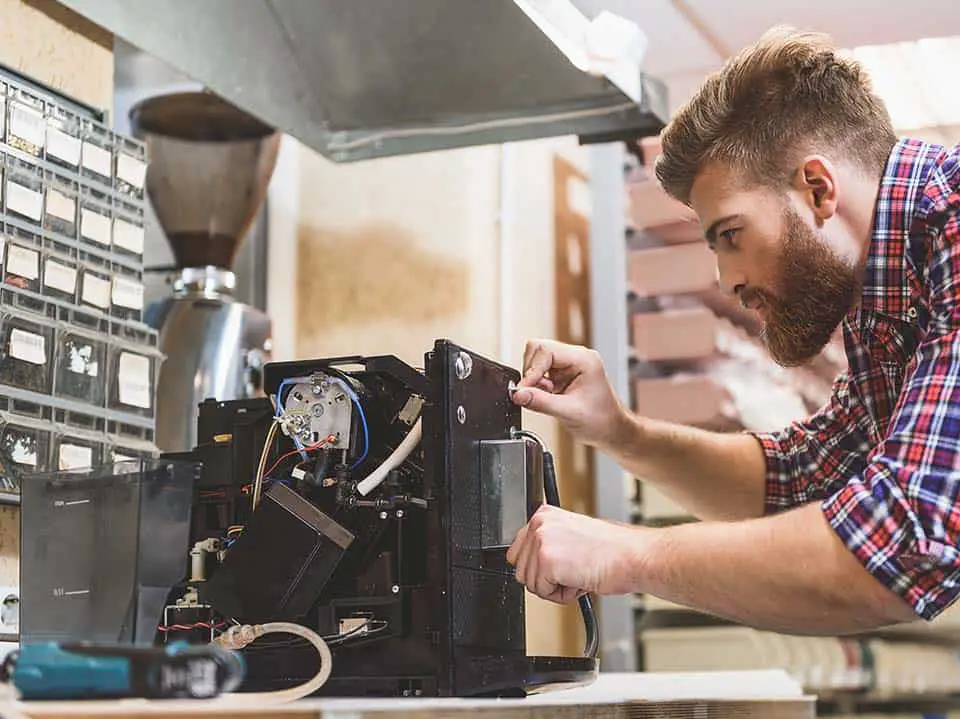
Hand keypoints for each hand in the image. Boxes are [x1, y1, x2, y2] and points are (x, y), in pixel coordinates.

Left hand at [505, 504, 643, 602]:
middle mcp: (539, 524)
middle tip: (572, 572)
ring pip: (530, 583)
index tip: (556, 567)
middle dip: (545, 579)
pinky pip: (543, 592)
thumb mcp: (572, 535)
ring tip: (579, 574)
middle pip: (521, 569)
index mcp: (544, 514)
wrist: (632, 556)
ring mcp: (541, 541)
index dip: (538, 567)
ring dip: (555, 587)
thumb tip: (531, 561)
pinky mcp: (546, 561)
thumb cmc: (612, 549)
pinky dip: (562, 596)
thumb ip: (549, 543)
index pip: (518, 550)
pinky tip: (580, 580)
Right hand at [512, 339, 627, 448]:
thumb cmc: (601, 420)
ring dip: (533, 378)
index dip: (531, 370)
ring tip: (546, 394)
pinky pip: (539, 369)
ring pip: (536, 358)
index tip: (524, 389)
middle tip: (534, 392)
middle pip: (538, 349)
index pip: (546, 350)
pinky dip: (536, 383)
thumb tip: (518, 394)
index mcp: (583, 359)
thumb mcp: (568, 412)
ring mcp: (568, 363)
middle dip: (531, 372)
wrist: (610, 429)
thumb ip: (540, 402)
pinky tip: (547, 394)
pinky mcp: (562, 372)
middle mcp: (576, 356)